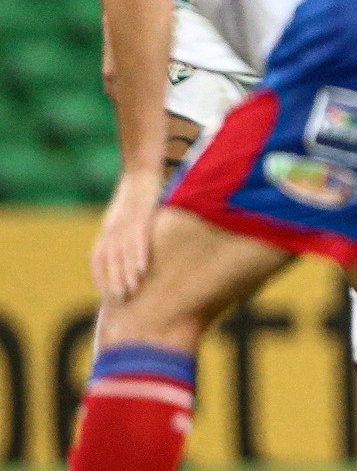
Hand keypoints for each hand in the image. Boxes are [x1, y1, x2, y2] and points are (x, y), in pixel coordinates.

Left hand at [92, 170, 161, 302]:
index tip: (107, 296)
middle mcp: (112, 228)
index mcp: (108, 229)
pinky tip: (143, 268)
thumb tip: (131, 252)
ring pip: (122, 252)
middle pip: (109, 260)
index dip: (101, 278)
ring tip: (132, 291)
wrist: (141, 169)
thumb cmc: (138, 193)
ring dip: (126, 273)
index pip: (98, 259)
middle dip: (114, 281)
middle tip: (120, 301)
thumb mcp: (126, 214)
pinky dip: (139, 254)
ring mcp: (126, 222)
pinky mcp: (141, 215)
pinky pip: (138, 238)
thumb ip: (125, 233)